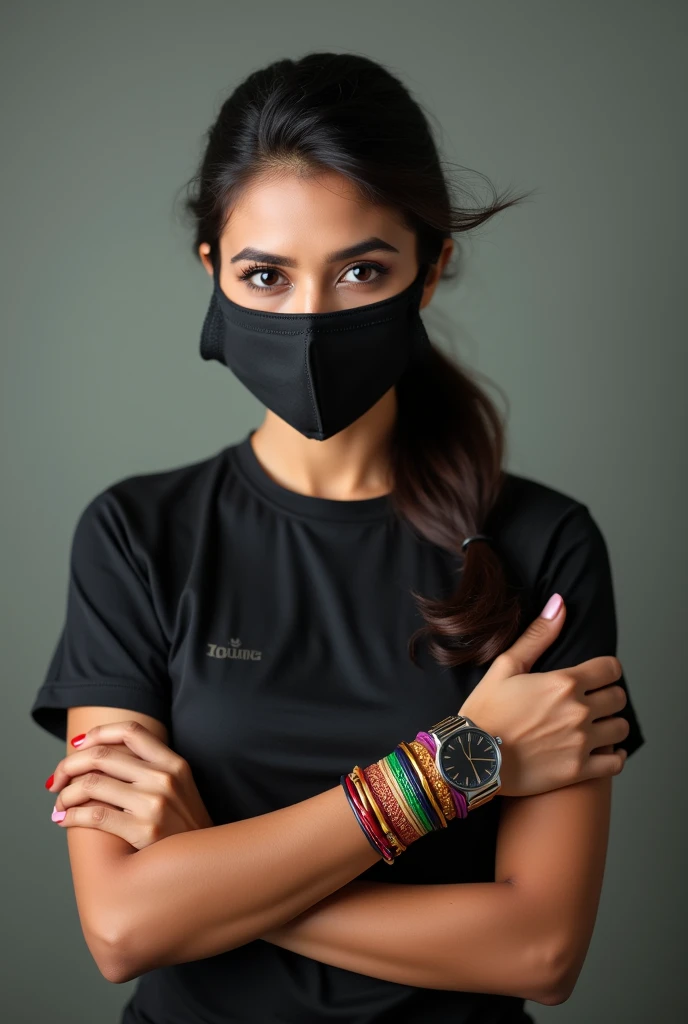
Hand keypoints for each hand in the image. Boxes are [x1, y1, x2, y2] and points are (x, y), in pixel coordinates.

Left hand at [46, 720, 213, 847]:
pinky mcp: (143, 830)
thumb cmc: (183, 826)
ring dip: (65, 794)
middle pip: (102, 756)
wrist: (205, 864)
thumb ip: (151, 768)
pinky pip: (94, 815)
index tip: (78, 745)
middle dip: (68, 765)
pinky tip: (64, 820)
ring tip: (59, 803)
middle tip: (56, 779)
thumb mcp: (180, 786)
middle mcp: (164, 777)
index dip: (98, 733)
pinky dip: (70, 815)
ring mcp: (154, 803)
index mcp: (174, 762)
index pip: (130, 731)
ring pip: (91, 784)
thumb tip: (101, 757)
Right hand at [458, 595, 629, 797]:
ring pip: (620, 728)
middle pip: (618, 697)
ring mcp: (581, 743)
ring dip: (610, 724)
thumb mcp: (505, 666)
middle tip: (591, 701)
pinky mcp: (579, 771)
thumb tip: (560, 603)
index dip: (604, 670)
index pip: (610, 669)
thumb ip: (538, 636)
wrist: (470, 758)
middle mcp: (578, 711)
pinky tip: (601, 751)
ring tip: (594, 726)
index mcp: (563, 683)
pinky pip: (616, 762)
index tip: (594, 677)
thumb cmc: (485, 711)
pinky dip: (613, 755)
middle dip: (607, 696)